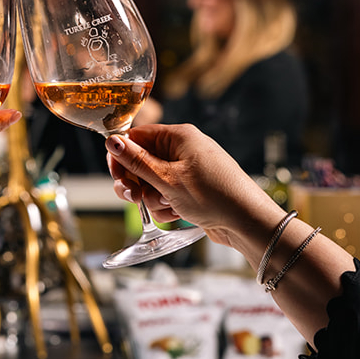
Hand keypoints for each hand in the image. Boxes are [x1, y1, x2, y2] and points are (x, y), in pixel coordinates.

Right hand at [104, 124, 284, 254]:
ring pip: (151, 182)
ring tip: (167, 206)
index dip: (121, 158)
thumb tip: (112, 141)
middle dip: (136, 183)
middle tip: (135, 198)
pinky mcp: (192, 189)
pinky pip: (166, 195)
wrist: (247, 222)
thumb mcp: (168, 179)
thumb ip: (136, 161)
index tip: (117, 177)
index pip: (136, 137)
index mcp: (178, 136)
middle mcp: (183, 149)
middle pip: (141, 162)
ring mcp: (188, 170)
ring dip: (152, 198)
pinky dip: (165, 206)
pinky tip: (176, 214)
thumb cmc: (214, 195)